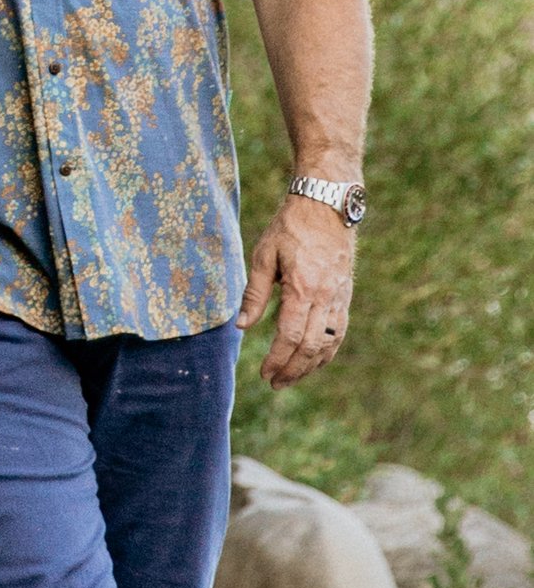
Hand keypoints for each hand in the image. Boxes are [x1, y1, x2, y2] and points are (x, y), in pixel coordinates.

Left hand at [238, 194, 355, 388]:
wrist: (327, 204)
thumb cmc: (290, 227)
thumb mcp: (264, 255)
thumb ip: (254, 293)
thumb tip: (242, 327)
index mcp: (303, 287)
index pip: (290, 335)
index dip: (277, 359)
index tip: (264, 373)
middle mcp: (326, 296)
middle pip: (311, 345)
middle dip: (293, 369)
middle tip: (274, 383)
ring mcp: (340, 296)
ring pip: (330, 342)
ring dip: (311, 365)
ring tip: (292, 377)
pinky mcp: (346, 293)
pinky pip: (341, 330)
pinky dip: (329, 350)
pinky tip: (316, 360)